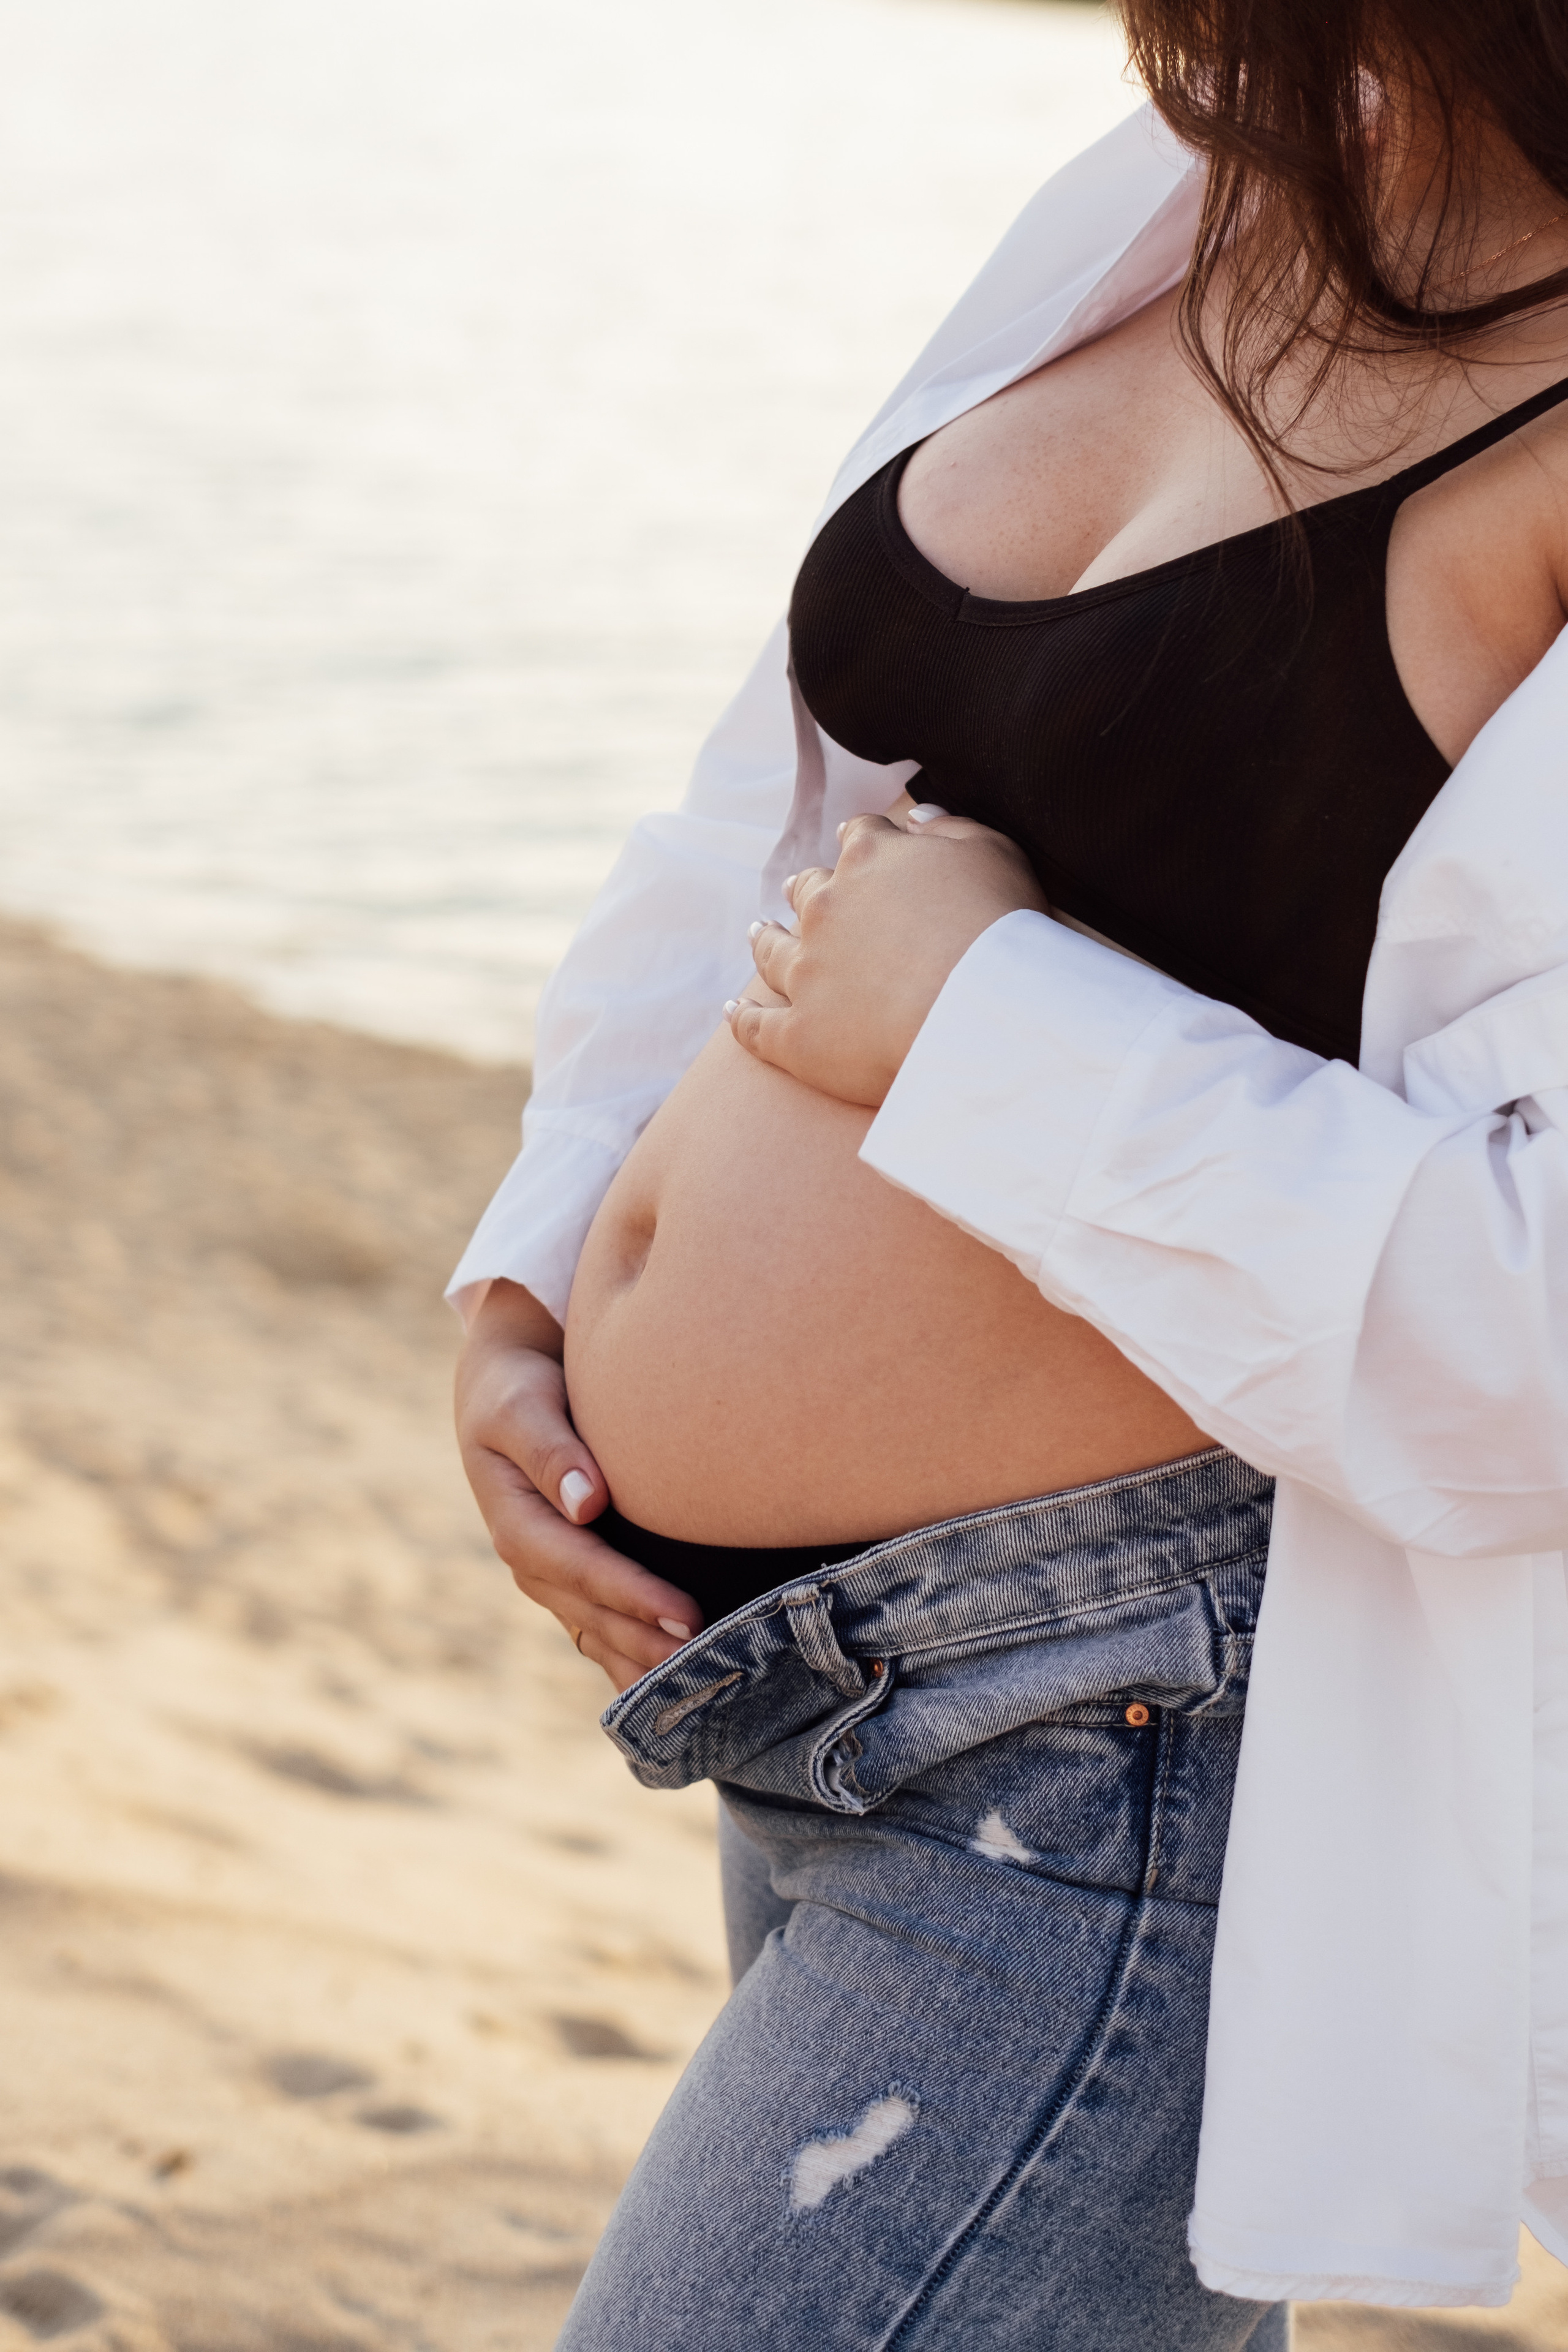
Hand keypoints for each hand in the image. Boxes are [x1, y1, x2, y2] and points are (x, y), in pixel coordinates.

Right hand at [454, 1279, 701, 1691]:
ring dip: (646, 1662)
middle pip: (594, 1613)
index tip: (686, 1613)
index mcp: (515, 1523)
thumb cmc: (518, 1387)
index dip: (631, 1594)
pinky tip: (680, 1682)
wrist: (504, 1386)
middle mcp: (532, 1561)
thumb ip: (550, 1450)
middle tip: (715, 1662)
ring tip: (707, 1687)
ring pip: (599, 1632)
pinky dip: (636, 1657)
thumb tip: (586, 1503)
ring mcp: (551, 1576)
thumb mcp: (521, 1406)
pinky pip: (603, 1628)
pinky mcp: (573, 1577)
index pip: (579, 1568)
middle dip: (650, 1641)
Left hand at [726, 804, 1045, 1106]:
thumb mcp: (994, 854)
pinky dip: (743, 1021)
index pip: (860, 837)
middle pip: (807, 891)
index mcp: (871, 857)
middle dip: (804, 890)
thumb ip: (952, 828)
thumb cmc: (1000, 929)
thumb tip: (915, 817)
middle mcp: (826, 907)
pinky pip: (758, 1027)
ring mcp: (806, 971)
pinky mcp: (798, 1035)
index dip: (860, 842)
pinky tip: (733, 1014)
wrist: (979, 1012)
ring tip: (760, 935)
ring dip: (765, 941)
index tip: (857, 845)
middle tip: (795, 892)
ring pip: (773, 951)